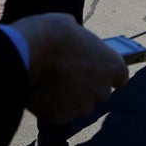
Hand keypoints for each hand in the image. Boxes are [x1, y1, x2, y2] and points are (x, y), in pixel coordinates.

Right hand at [10, 13, 128, 123]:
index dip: (107, 73)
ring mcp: (82, 107)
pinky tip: (40, 90)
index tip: (97, 70)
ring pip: (78, 105)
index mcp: (114, 66)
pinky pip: (58, 112)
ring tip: (50, 81)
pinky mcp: (61, 118)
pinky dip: (51, 105)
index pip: (119, 77)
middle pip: (99, 92)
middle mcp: (103, 90)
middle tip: (68, 74)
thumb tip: (76, 42)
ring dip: (69, 97)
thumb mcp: (74, 28)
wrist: (26, 53)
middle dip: (87, 86)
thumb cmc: (53, 34)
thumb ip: (82, 42)